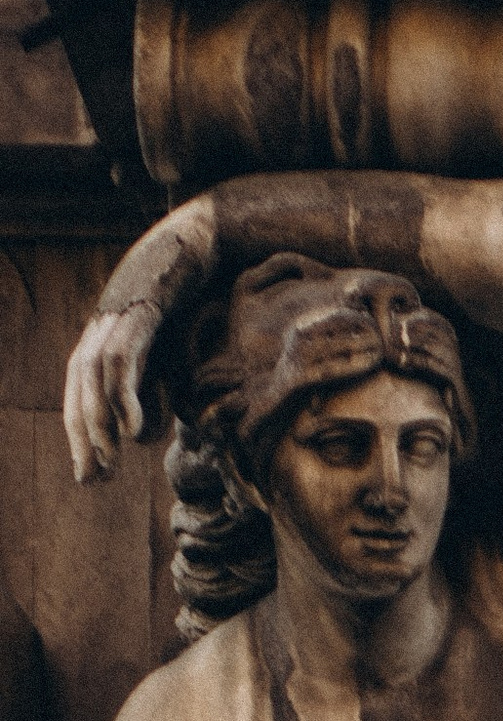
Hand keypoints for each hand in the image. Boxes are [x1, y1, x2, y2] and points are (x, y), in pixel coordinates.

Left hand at [63, 202, 217, 481]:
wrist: (205, 243)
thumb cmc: (193, 299)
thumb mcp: (170, 357)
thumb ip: (154, 393)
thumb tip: (140, 436)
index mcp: (104, 332)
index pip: (80, 387)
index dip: (81, 431)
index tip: (89, 473)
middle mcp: (103, 322)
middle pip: (79, 383)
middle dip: (83, 433)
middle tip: (93, 477)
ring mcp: (119, 312)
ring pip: (96, 375)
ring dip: (100, 422)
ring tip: (111, 461)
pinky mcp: (141, 308)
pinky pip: (125, 358)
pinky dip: (126, 397)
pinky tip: (134, 432)